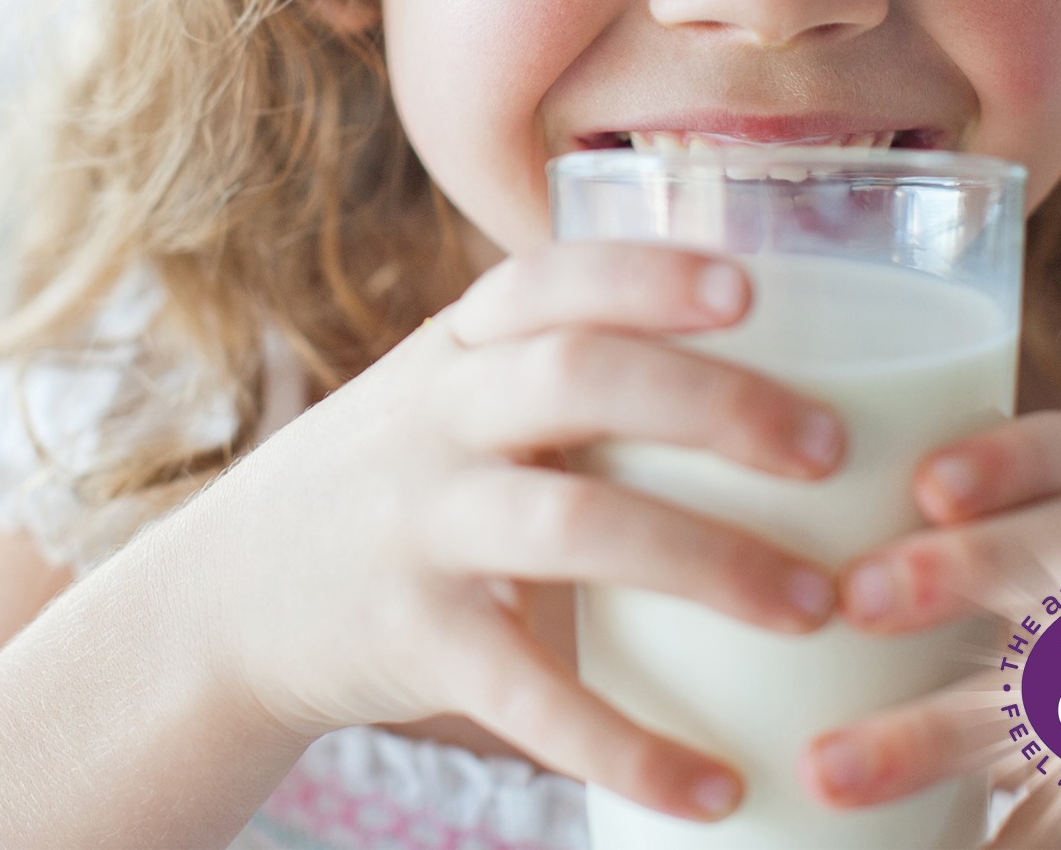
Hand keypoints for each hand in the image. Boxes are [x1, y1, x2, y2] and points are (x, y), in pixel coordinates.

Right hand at [188, 243, 846, 823]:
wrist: (231, 595)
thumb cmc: (402, 476)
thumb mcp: (455, 396)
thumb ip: (569, 375)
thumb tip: (766, 380)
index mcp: (461, 345)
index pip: (550, 277)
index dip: (646, 275)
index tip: (750, 288)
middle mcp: (436, 416)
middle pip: (578, 377)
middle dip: (712, 404)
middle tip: (830, 451)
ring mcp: (417, 524)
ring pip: (570, 524)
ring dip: (705, 561)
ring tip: (813, 605)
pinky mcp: (409, 640)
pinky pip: (527, 693)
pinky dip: (627, 743)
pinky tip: (715, 785)